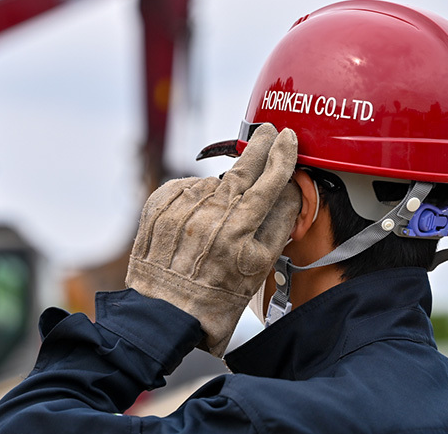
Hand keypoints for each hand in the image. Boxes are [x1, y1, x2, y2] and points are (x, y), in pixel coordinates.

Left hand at [125, 124, 300, 355]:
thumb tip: (288, 191)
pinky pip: (185, 187)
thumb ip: (277, 227)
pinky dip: (194, 196)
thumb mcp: (257, 270)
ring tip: (217, 222)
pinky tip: (196, 218)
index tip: (287, 139)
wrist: (162, 315)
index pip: (269, 182)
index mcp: (240, 233)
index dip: (282, 157)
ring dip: (222, 190)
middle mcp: (211, 216)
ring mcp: (182, 209)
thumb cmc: (215, 300)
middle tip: (269, 131)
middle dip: (259, 149)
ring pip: (213, 183)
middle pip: (242, 170)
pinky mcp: (158, 207)